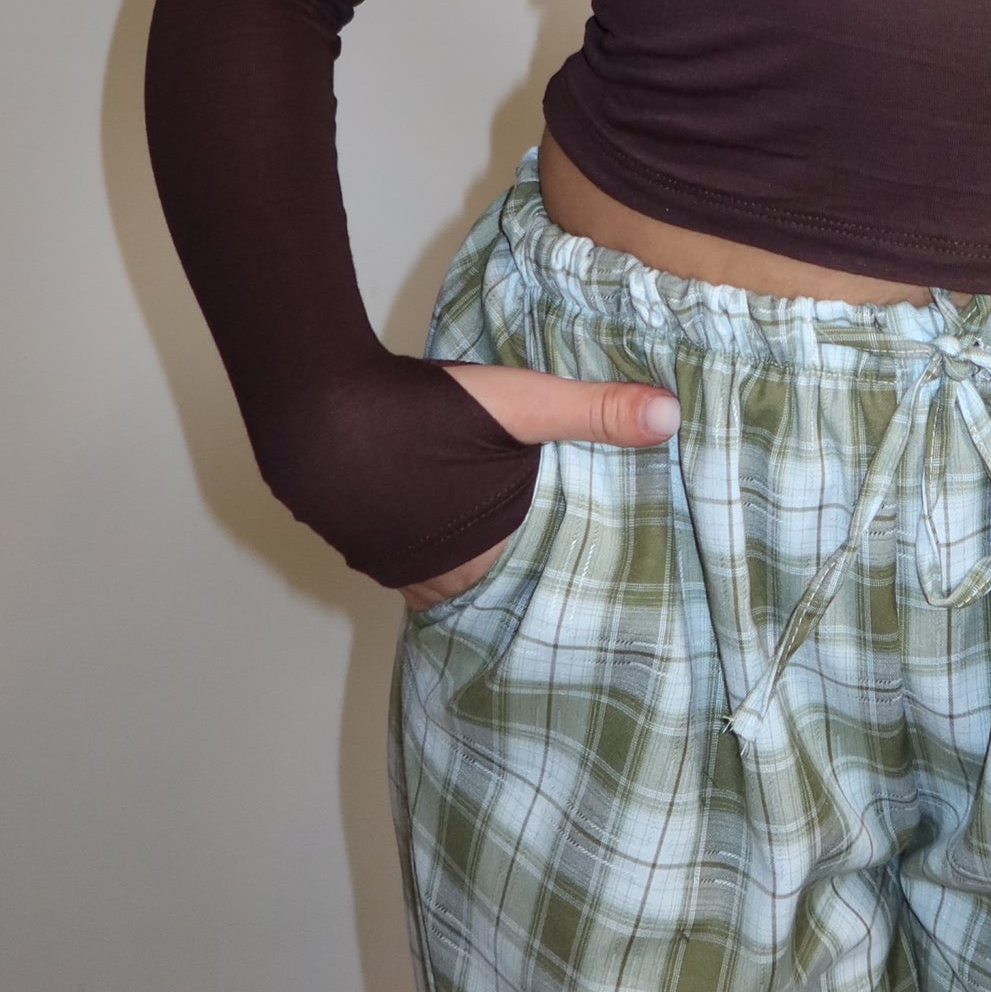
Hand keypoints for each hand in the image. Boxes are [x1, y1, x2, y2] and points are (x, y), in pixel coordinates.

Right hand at [398, 363, 680, 610]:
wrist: (319, 408)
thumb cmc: (424, 412)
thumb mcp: (522, 403)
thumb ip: (593, 410)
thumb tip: (671, 416)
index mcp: (487, 558)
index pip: (545, 588)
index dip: (576, 579)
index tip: (611, 574)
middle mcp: (443, 580)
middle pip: (502, 587)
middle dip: (535, 572)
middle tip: (579, 553)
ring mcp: (399, 570)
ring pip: (460, 578)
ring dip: (488, 560)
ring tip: (527, 537)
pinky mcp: (370, 546)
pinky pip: (423, 563)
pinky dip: (448, 548)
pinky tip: (460, 515)